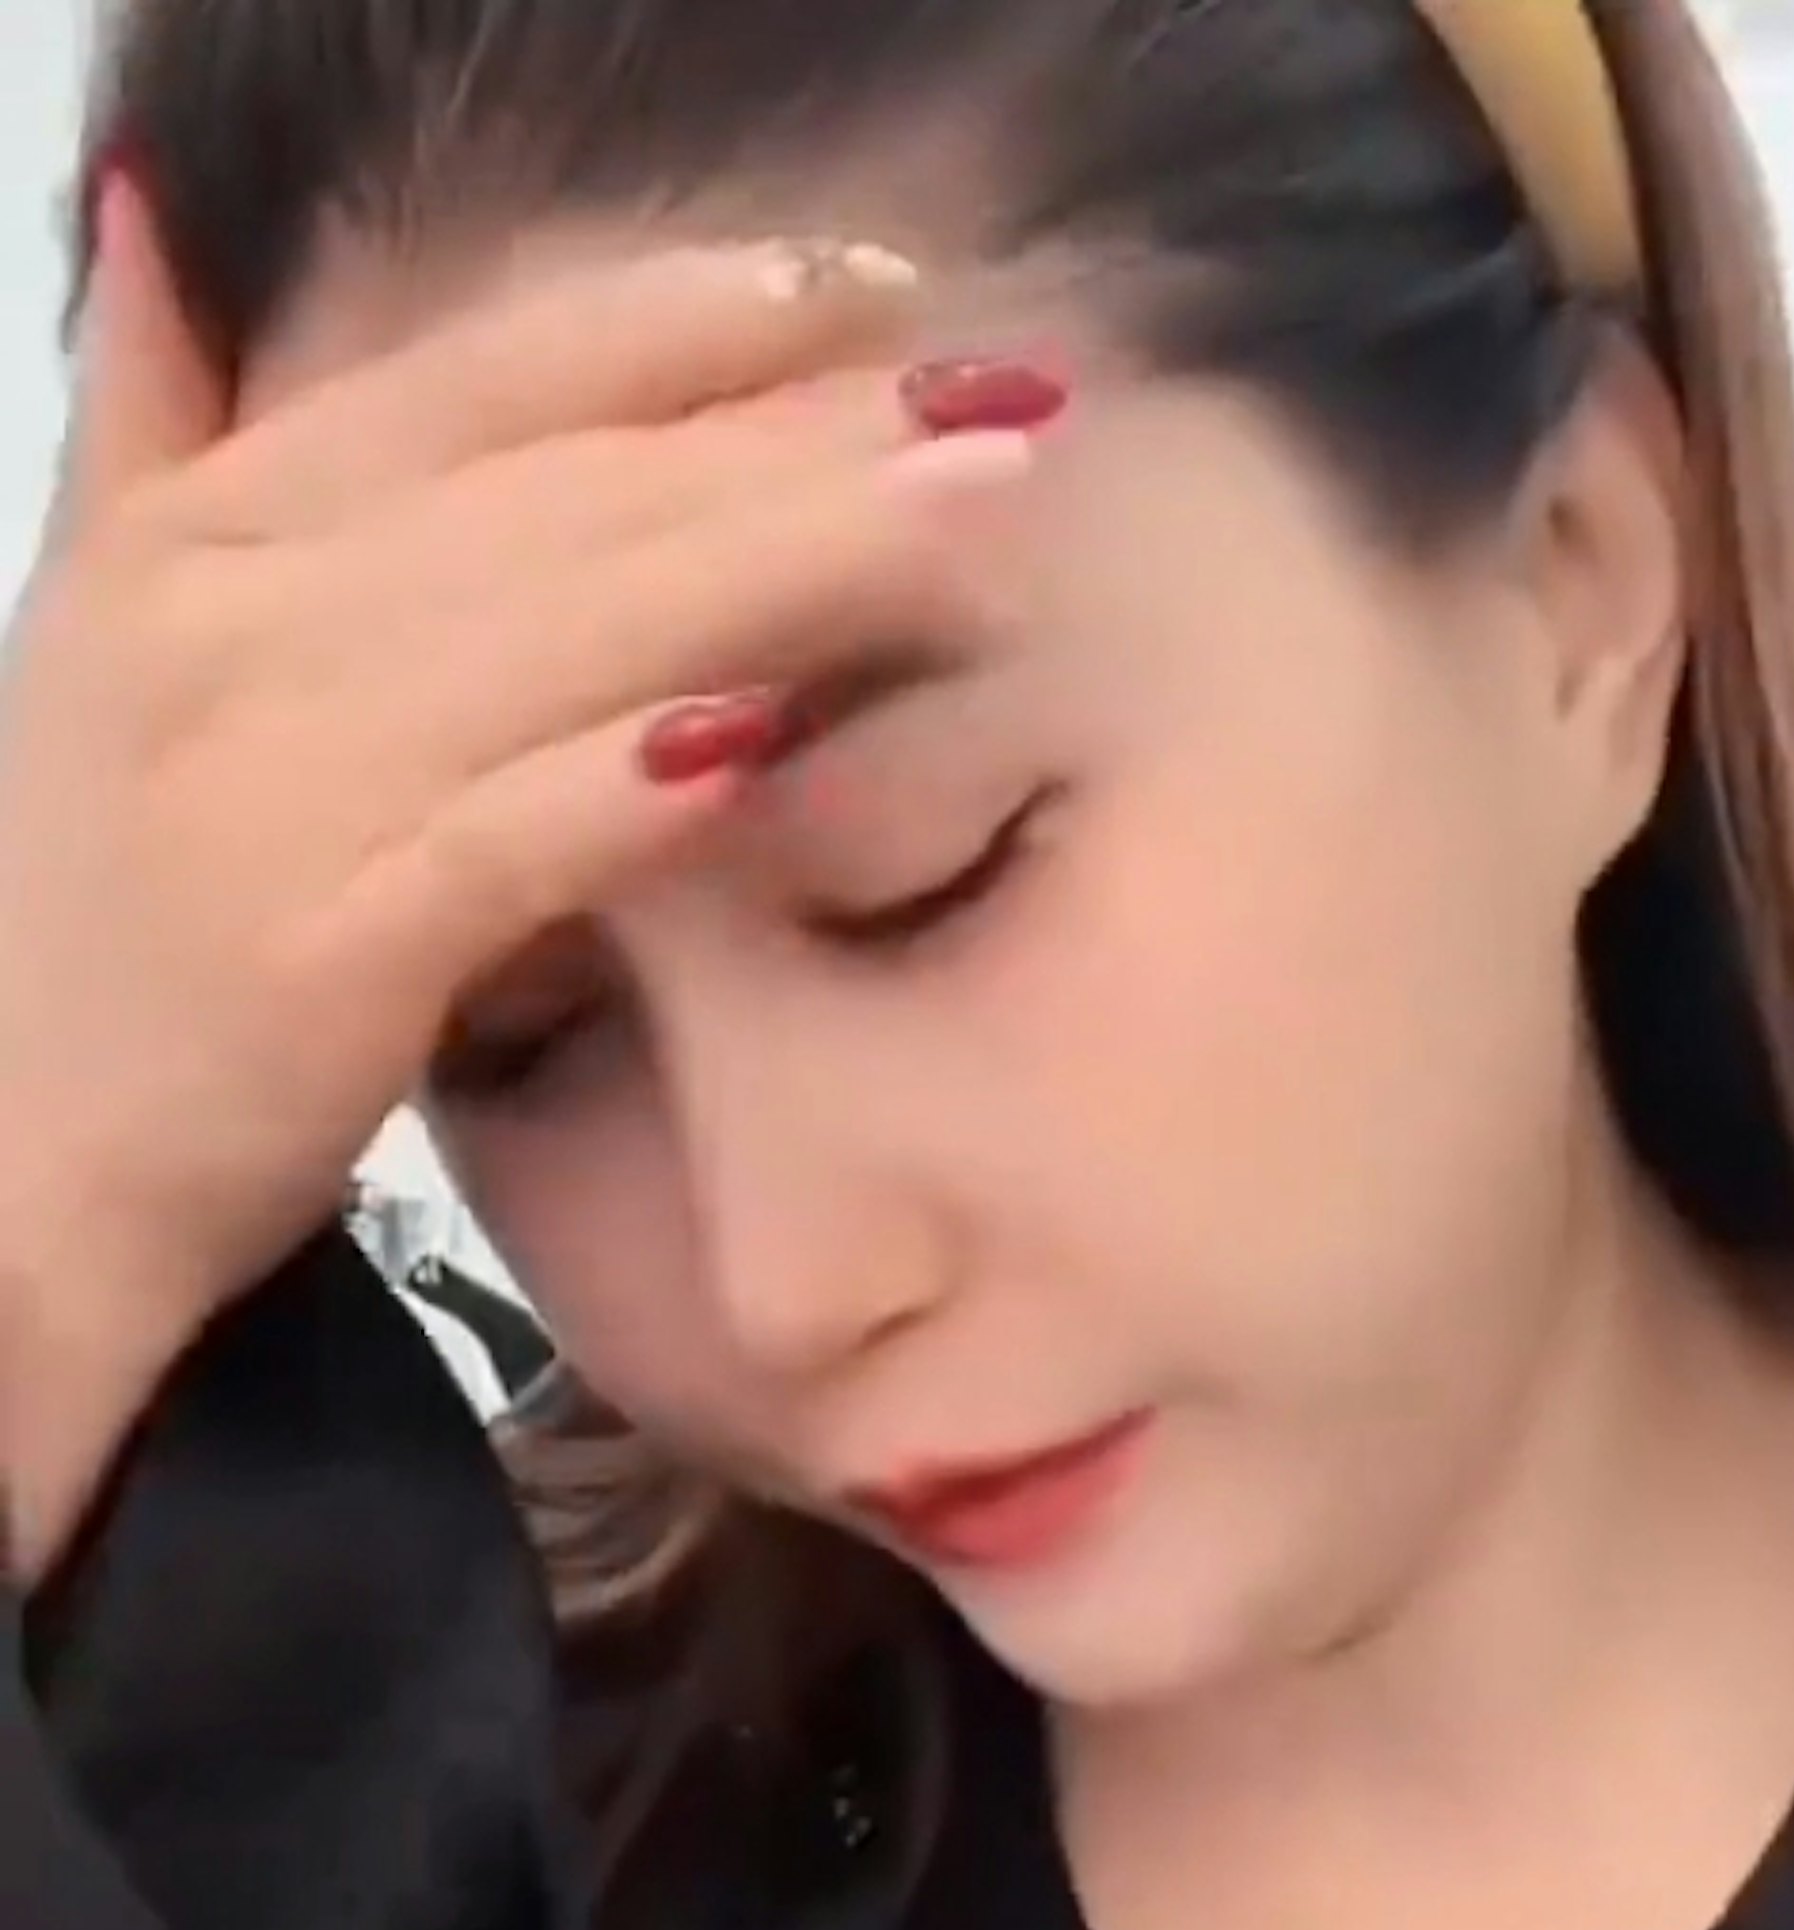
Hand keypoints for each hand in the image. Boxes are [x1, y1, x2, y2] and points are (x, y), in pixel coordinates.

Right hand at [0, 187, 1023, 1570]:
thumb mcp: (100, 631)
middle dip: (795, 432)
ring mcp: (261, 783)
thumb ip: (148, 421)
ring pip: (556, 635)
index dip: (687, 319)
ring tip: (964, 510)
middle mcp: (230, 625)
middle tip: (1000, 392)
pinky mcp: (307, 951)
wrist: (3, 1163)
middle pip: (561, 490)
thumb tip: (149, 208)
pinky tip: (767, 735)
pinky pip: (495, 841)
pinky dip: (623, 785)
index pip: (478, 378)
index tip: (871, 289)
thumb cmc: (102, 906)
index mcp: (207, 534)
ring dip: (774, 562)